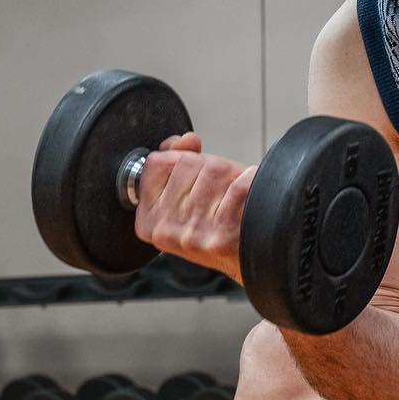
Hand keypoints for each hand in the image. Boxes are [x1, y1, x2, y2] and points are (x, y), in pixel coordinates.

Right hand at [133, 133, 256, 279]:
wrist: (250, 259)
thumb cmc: (217, 227)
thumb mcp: (184, 198)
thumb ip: (176, 161)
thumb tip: (187, 140)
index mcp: (148, 221)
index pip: (157, 162)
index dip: (180, 162)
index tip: (194, 181)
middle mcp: (166, 229)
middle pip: (187, 162)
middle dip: (208, 168)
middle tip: (219, 194)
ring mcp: (194, 233)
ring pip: (214, 169)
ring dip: (231, 175)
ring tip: (233, 199)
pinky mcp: (223, 234)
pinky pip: (239, 184)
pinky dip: (250, 181)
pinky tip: (249, 196)